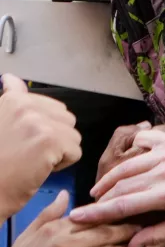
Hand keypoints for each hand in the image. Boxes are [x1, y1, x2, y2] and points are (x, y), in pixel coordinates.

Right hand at [0, 74, 82, 219]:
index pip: (50, 106)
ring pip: (72, 135)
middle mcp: (25, 106)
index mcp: (12, 100)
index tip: (23, 140)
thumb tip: (11, 77)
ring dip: (59, 151)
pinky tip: (38, 169)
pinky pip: (75, 152)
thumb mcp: (0, 120)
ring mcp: (38, 122)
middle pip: (66, 118)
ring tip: (32, 161)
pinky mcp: (50, 141)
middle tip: (27, 153)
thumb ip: (11, 97)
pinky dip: (61, 165)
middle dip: (55, 138)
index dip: (43, 128)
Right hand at [12, 190, 138, 246]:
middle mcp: (69, 243)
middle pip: (107, 233)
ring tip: (140, 239)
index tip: (133, 206)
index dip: (116, 212)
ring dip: (126, 245)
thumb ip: (51, 212)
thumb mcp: (32, 232)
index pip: (95, 216)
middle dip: (128, 228)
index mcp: (60, 229)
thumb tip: (66, 194)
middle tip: (143, 223)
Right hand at [70, 131, 164, 246]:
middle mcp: (163, 171)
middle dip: (100, 198)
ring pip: (127, 165)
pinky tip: (127, 160)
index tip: (77, 216)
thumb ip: (157, 233)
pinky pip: (144, 139)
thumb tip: (131, 244)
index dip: (97, 212)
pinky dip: (132, 147)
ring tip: (99, 190)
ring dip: (109, 178)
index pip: (123, 204)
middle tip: (88, 206)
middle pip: (120, 185)